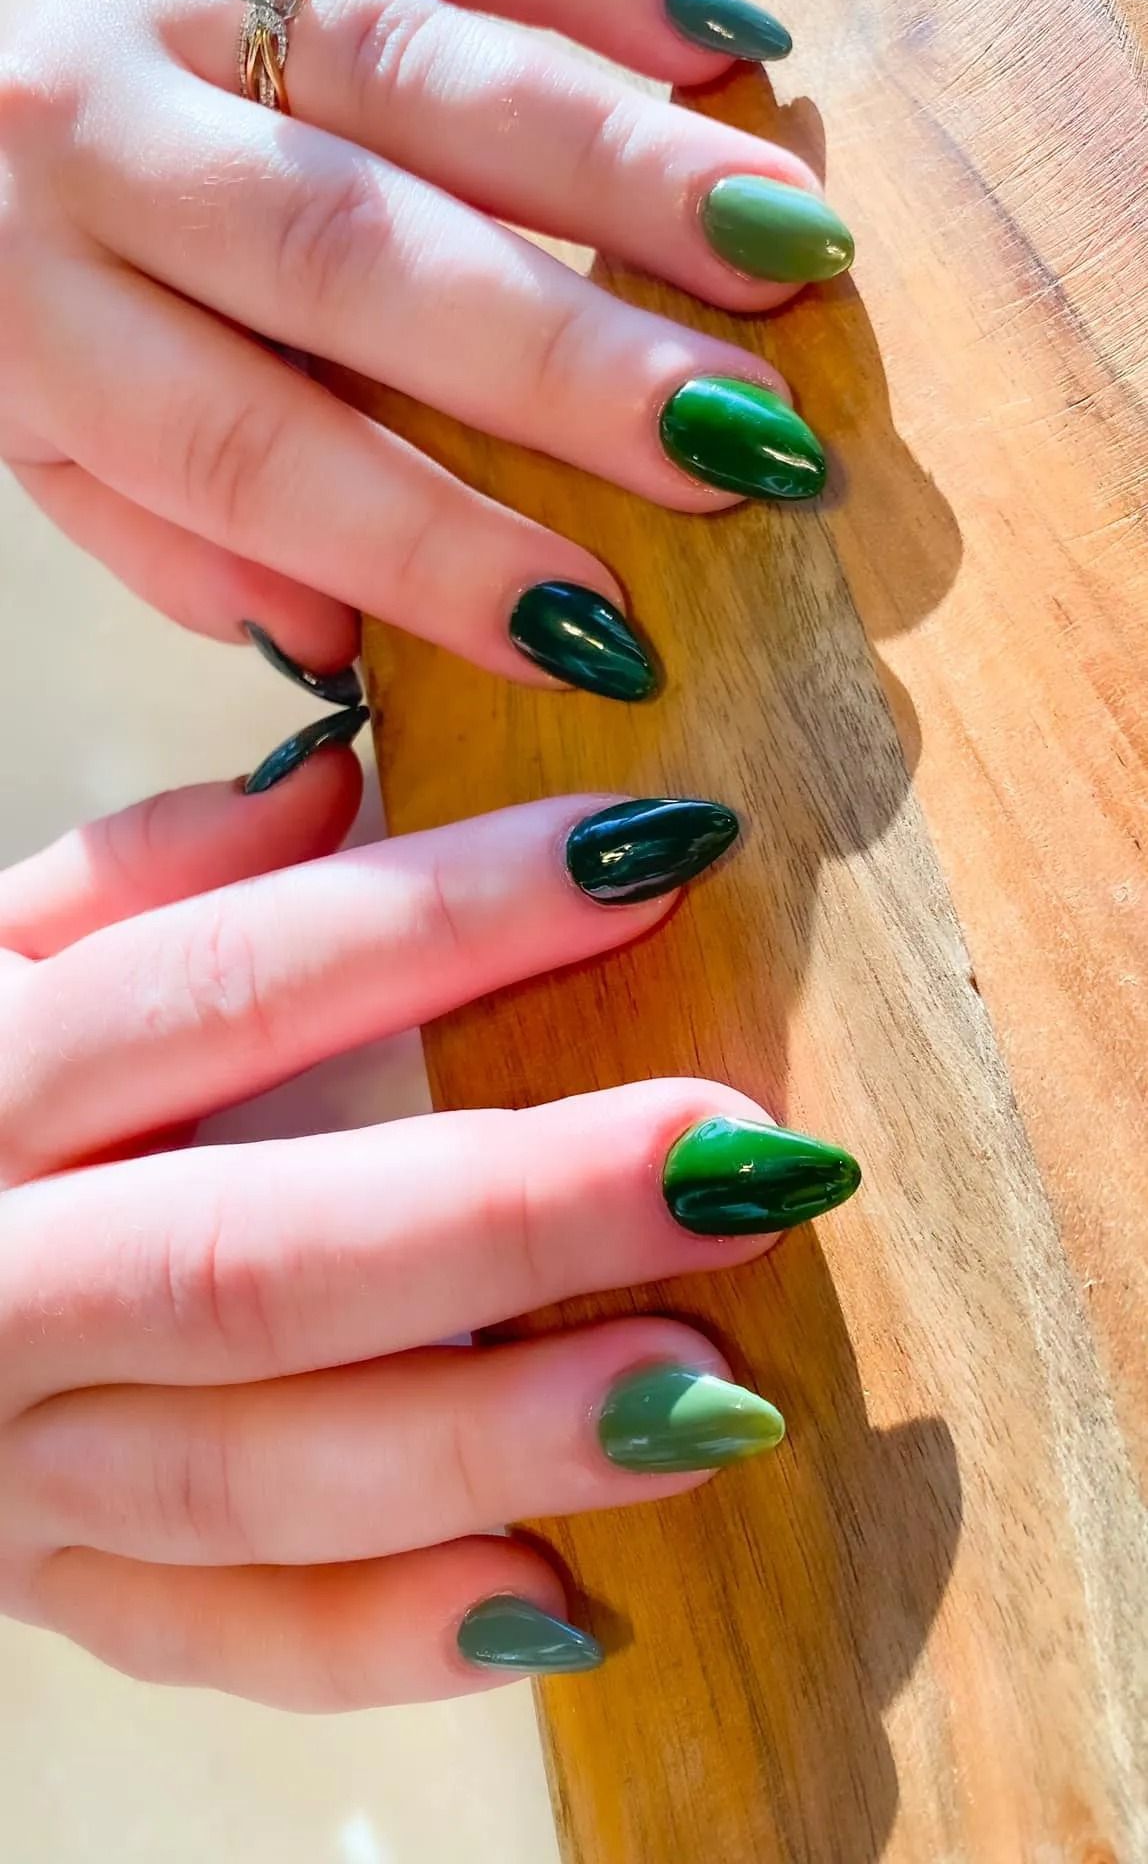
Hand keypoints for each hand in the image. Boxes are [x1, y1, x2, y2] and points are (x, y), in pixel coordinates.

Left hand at [0, 0, 851, 697]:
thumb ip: (179, 544)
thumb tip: (352, 647)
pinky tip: (727, 55)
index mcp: (34, 308)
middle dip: (565, 356)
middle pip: (353, 253)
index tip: (591, 631)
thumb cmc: (25, 283)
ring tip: (789, 249)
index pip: (244, 450)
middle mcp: (99, 132)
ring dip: (625, 165)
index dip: (427, 548)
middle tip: (738, 437)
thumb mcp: (44, 444)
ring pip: (425, 67)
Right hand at [0, 753, 858, 1707]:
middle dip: (510, 1213)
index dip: (442, 921)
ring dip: (489, 1435)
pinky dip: (382, 1637)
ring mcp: (11, 1465)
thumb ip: (143, 877)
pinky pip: (217, 1638)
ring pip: (254, 1470)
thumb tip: (336, 780)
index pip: (225, 989)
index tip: (655, 855)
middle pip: (256, 1253)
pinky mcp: (48, 1590)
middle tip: (736, 1162)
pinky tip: (561, 1601)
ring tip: (711, 1390)